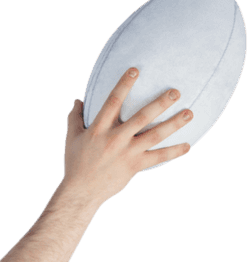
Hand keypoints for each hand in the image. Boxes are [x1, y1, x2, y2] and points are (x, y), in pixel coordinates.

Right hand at [61, 68, 192, 206]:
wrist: (81, 192)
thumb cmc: (75, 163)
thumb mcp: (71, 139)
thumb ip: (74, 118)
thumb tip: (77, 100)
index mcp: (98, 130)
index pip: (112, 102)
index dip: (123, 85)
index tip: (135, 70)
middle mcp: (114, 139)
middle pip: (141, 117)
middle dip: (159, 103)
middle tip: (176, 92)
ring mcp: (126, 153)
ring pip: (154, 135)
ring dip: (174, 124)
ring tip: (190, 113)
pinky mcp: (134, 166)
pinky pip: (158, 158)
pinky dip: (173, 152)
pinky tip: (188, 146)